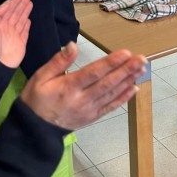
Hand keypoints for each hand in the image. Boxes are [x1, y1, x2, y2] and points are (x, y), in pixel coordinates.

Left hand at [0, 0, 32, 67]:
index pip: (8, 9)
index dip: (14, 1)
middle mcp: (6, 28)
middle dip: (21, 4)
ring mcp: (14, 36)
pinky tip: (28, 19)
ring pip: (21, 20)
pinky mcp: (21, 44)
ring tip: (30, 3)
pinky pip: (25, 31)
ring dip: (25, 11)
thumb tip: (8, 2)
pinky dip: (27, 25)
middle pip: (15, 13)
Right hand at [20, 42, 146, 129]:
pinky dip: (123, 98)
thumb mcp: (40, 78)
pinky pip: (111, 107)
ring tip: (141, 69)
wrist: (34, 132)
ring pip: (112, 94)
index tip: (126, 53)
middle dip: (126, 70)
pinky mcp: (92, 117)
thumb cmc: (36, 100)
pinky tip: (134, 88)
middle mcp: (81, 100)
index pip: (93, 73)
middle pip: (108, 83)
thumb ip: (58, 62)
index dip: (111, 63)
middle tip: (142, 59)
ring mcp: (89, 110)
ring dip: (128, 80)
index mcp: (68, 87)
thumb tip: (73, 45)